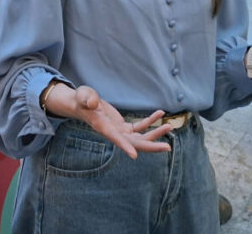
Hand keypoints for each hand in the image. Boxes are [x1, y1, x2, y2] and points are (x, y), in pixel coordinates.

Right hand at [45, 83, 172, 158]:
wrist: (83, 105)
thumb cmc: (82, 99)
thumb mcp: (83, 95)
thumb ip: (87, 98)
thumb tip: (92, 102)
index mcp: (103, 127)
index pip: (115, 138)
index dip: (124, 146)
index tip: (134, 156)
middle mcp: (114, 133)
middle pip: (134, 144)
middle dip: (151, 146)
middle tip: (168, 147)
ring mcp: (120, 131)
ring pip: (140, 138)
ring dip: (155, 133)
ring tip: (169, 125)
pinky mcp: (124, 127)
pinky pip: (140, 127)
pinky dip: (150, 121)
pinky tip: (160, 113)